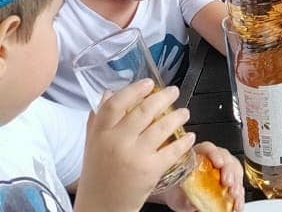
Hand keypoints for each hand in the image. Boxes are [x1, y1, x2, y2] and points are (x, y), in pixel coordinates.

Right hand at [75, 80, 194, 211]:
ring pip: (162, 127)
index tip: (149, 83)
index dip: (134, 90)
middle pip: (144, 111)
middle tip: (174, 91)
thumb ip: (98, 119)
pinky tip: (189, 137)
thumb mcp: (91, 146)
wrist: (100, 210)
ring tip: (184, 113)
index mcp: (100, 134)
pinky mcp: (150, 170)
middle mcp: (116, 142)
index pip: (116, 103)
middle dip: (164, 97)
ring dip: (178, 116)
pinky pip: (172, 150)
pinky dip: (184, 141)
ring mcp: (134, 156)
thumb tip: (107, 92)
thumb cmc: (97, 176)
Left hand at [161, 141, 244, 211]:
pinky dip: (240, 194)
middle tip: (228, 182)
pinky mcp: (230, 182)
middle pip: (225, 158)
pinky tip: (238, 202)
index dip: (215, 154)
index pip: (208, 148)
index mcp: (198, 155)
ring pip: (235, 169)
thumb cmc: (177, 191)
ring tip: (234, 194)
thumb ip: (184, 199)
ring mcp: (224, 169)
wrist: (180, 198)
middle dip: (229, 170)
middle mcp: (213, 159)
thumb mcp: (177, 196)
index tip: (219, 163)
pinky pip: (238, 185)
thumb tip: (191, 203)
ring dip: (237, 182)